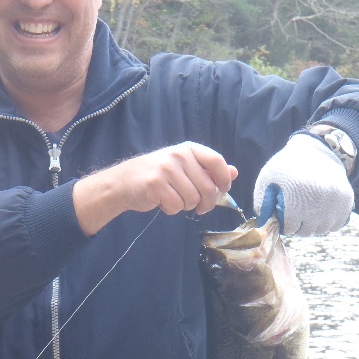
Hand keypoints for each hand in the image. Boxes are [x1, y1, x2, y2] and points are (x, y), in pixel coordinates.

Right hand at [74, 142, 237, 235]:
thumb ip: (207, 170)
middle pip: (207, 187)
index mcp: (188, 149)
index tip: (223, 189)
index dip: (224, 179)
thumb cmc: (157, 175)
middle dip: (206, 203)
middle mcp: (178, 155)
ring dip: (185, 206)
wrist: (123, 182)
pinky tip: (162, 202)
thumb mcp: (184, 167)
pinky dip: (171, 210)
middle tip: (200, 207)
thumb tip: (235, 172)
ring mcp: (166, 169)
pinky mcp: (155, 184)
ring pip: (192, 199)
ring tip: (174, 199)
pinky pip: (176, 206)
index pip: (216, 161)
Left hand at [254, 134, 353, 236]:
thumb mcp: (267, 180)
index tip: (284, 214)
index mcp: (295, 195)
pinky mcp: (347, 201)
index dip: (284, 222)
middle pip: (305, 232)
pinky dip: (328, 221)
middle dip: (298, 225)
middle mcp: (317, 200)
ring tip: (308, 208)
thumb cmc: (287, 168)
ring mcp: (334, 202)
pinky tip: (321, 208)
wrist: (316, 151)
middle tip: (296, 211)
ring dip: (313, 224)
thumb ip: (262, 204)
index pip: (289, 228)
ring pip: (321, 230)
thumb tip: (265, 225)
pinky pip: (336, 225)